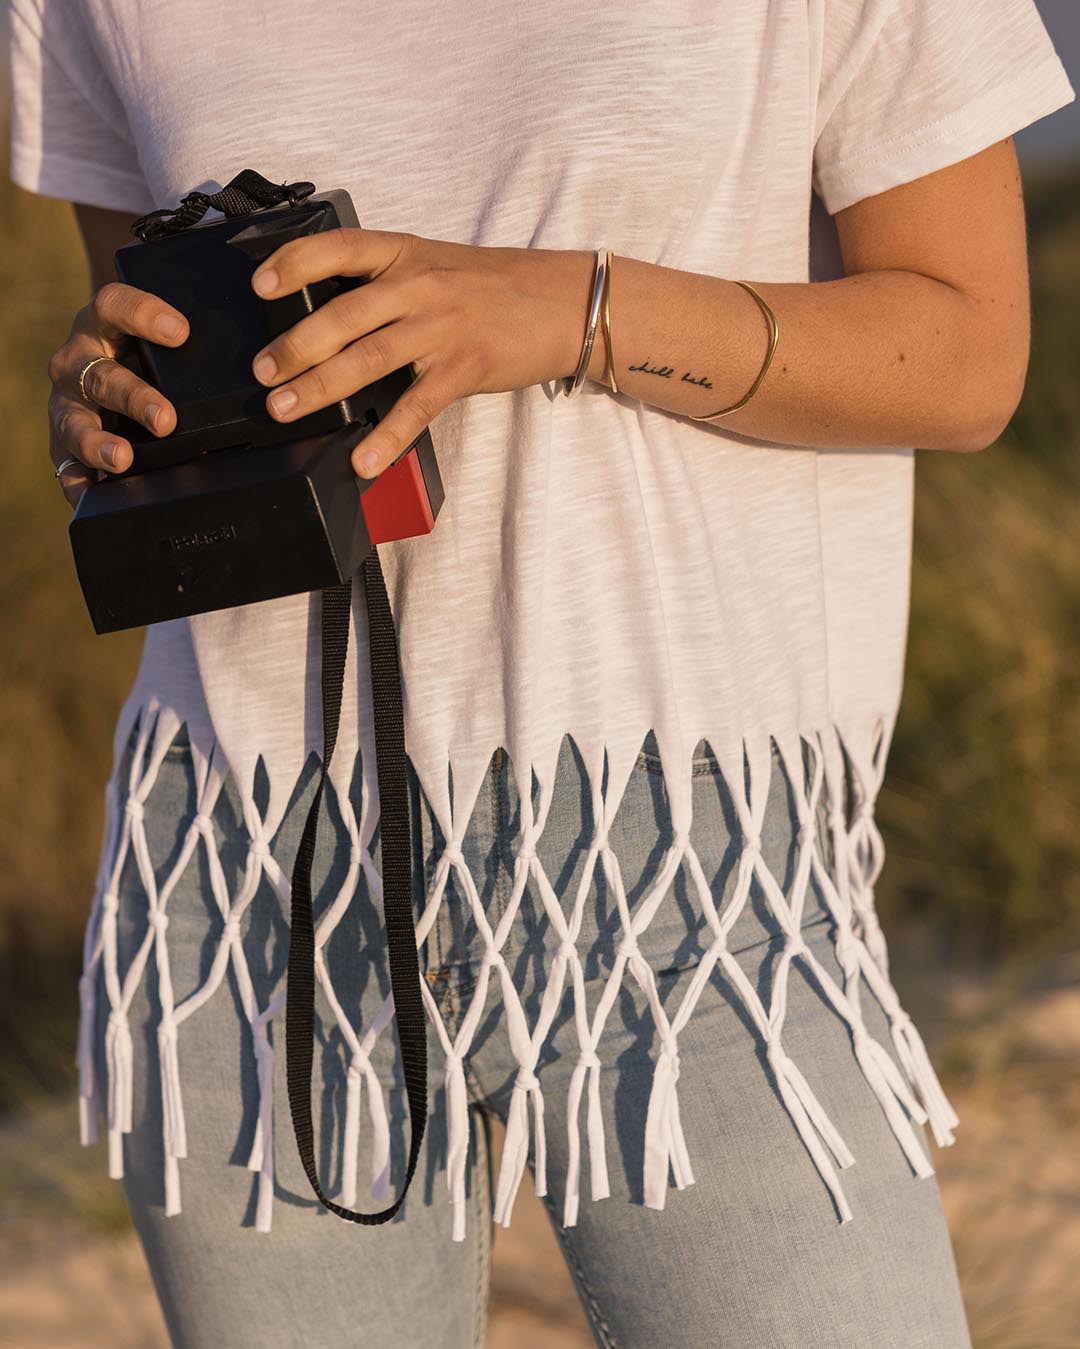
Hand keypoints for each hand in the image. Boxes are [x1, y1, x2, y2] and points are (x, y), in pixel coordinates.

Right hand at [47, 284, 188, 506]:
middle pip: (100, 375)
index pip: (114, 305)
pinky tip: (93, 498)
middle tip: (166, 419)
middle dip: (134, 398)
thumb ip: (190, 354)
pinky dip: (79, 482)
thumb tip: (260, 386)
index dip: (143, 314)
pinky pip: (66, 465)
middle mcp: (77, 360)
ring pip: (75, 422)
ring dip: (98, 443)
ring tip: (122, 459)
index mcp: (102, 324)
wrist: (105, 362)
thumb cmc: (145, 351)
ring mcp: (66, 402)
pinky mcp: (62, 441)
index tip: (180, 332)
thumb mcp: (161, 342)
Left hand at [248, 229, 594, 477]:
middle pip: (344, 314)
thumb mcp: (436, 265)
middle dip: (295, 346)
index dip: (294, 262)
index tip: (259, 284)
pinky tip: (363, 458)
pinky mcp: (465, 367)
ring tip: (284, 408)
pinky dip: (387, 436)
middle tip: (262, 372)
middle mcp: (420, 285)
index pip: (339, 247)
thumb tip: (327, 316)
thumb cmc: (494, 288)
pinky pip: (417, 406)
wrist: (563, 303)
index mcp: (406, 254)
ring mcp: (443, 327)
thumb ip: (387, 283)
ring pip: (369, 358)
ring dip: (320, 386)